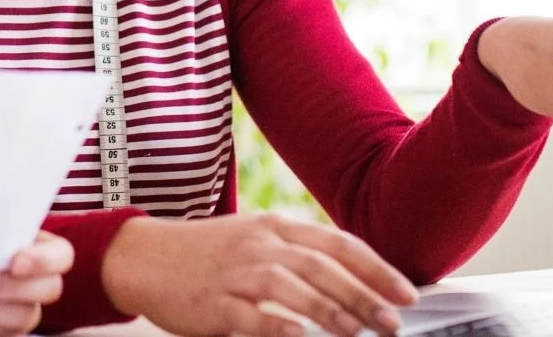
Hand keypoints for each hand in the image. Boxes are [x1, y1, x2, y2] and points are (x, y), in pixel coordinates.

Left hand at [0, 230, 71, 336]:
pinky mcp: (4, 331)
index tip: (15, 262)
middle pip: (48, 290)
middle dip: (10, 288)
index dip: (43, 260)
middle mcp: (38, 281)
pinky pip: (1, 336)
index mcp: (39, 248)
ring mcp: (24, 310)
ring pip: (23, 318)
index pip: (61, 255)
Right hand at [101, 213, 417, 336]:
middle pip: (322, 267)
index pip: (338, 243)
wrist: (146, 256)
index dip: (377, 268)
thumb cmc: (207, 252)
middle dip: (364, 295)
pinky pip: (253, 317)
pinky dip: (279, 326)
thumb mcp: (255, 238)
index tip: (406, 292)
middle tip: (392, 320)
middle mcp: (260, 245)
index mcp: (276, 226)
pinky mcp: (215, 304)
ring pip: (292, 288)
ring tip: (357, 330)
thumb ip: (299, 252)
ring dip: (329, 310)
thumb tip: (354, 278)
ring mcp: (236, 273)